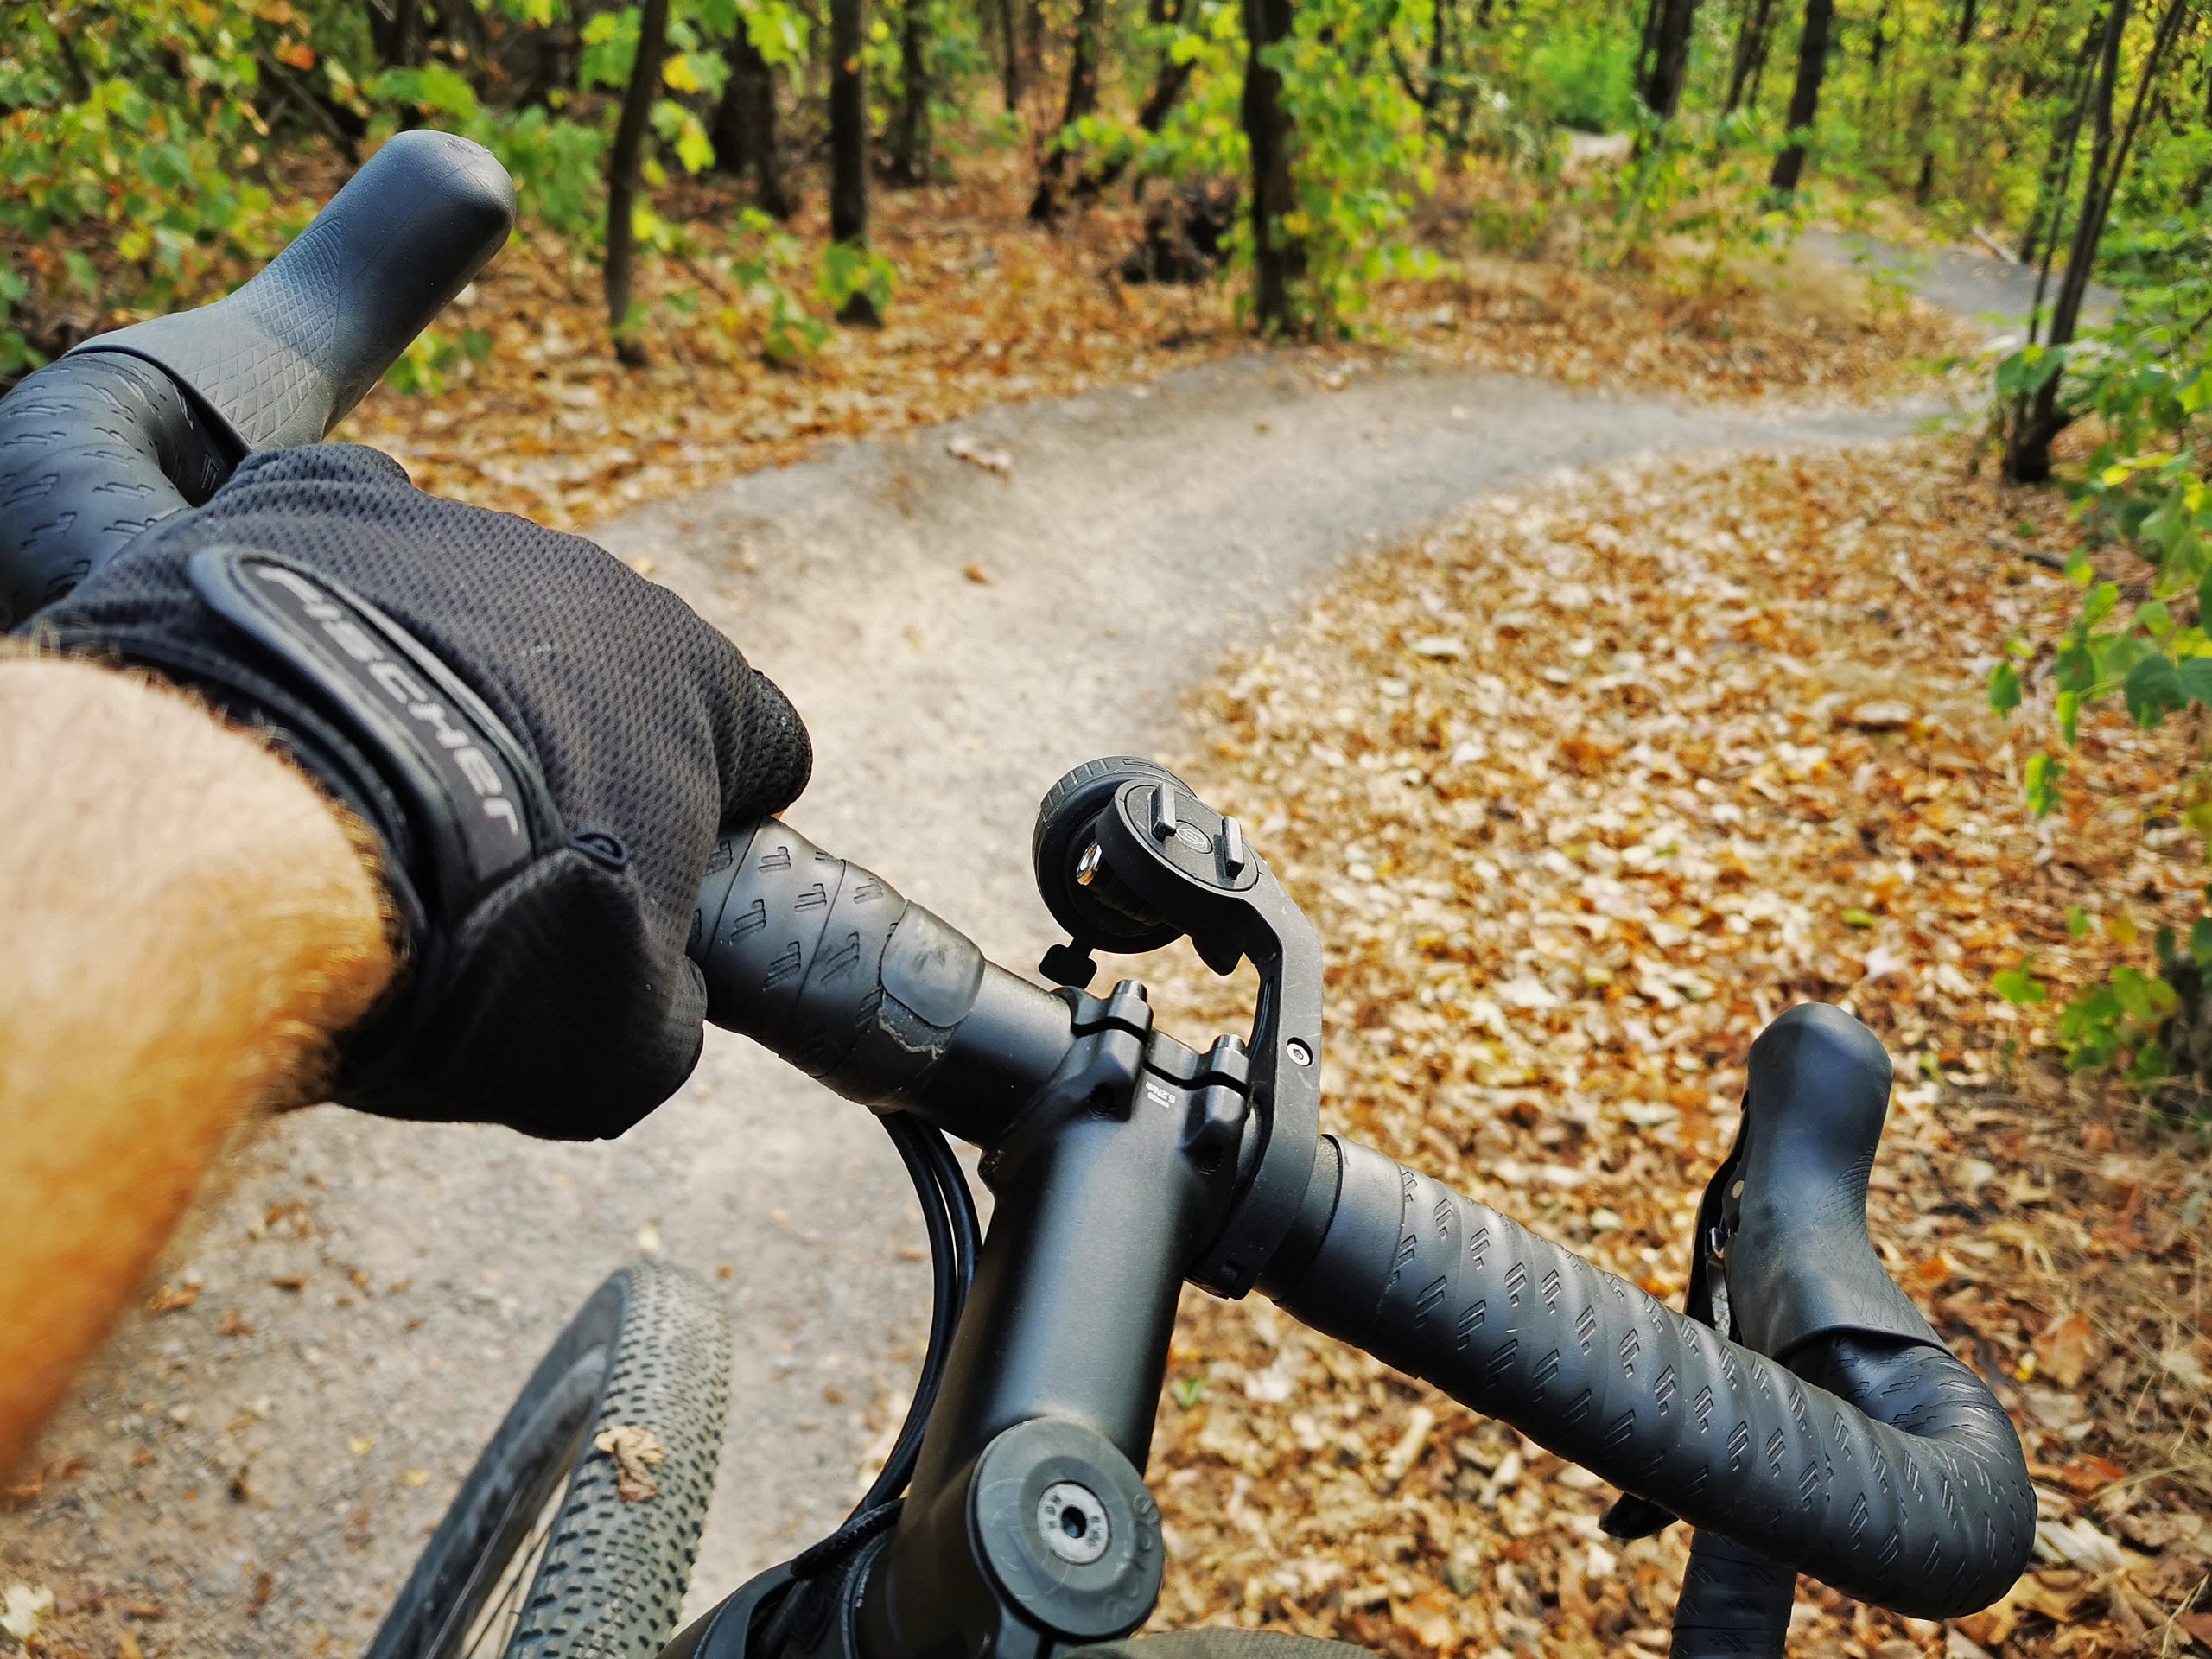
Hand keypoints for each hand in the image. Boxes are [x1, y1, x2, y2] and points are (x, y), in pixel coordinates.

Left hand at [34, 444, 810, 1138]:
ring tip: (361, 788)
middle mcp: (596, 583)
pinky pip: (338, 523)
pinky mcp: (310, 501)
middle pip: (610, 669)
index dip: (719, 819)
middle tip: (487, 854)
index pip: (762, 742)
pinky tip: (284, 675)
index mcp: (701, 689)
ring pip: (477, 603)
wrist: (263, 841)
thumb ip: (668, 1003)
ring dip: (445, 677)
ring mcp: (454, 531)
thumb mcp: (617, 1043)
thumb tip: (657, 1001)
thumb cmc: (471, 940)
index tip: (658, 881)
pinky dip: (320, 583)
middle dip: (568, 748)